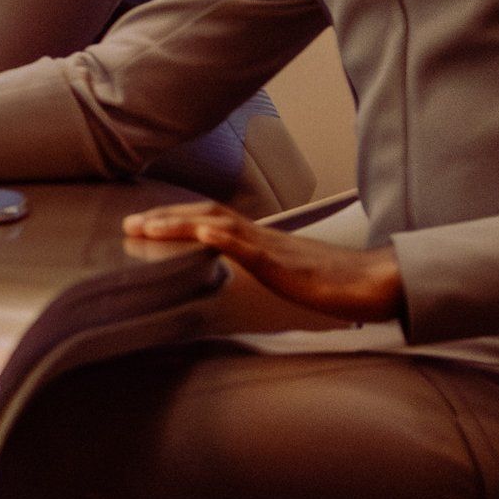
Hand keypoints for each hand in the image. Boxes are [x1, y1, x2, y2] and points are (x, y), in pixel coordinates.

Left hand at [122, 201, 404, 322]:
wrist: (370, 283)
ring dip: (180, 224)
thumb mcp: (281, 271)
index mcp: (257, 239)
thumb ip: (255, 264)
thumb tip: (229, 266)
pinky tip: (203, 236)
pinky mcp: (286, 265)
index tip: (142, 223)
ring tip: (148, 227)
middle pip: (205, 216)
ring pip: (220, 226)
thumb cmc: (329, 280)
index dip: (174, 219)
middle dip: (164, 218)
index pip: (209, 221)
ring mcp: (271, 248)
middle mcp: (260, 236)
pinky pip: (253, 249)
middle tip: (129, 223)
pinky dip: (225, 240)